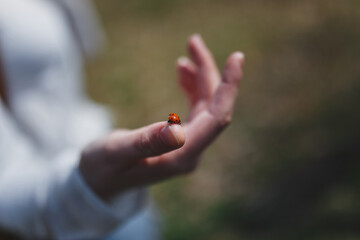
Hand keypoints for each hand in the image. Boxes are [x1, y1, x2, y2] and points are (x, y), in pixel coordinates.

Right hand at [79, 34, 243, 199]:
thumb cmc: (102, 169)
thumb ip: (144, 142)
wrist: (99, 182)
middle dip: (209, 73)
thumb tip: (174, 128)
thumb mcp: (116, 152)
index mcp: (180, 157)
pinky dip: (191, 88)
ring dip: (200, 78)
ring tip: (187, 53)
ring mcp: (187, 146)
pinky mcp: (180, 140)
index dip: (228, 88)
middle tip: (193, 42)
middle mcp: (189, 153)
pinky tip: (183, 72)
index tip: (236, 58)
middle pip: (213, 108)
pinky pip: (195, 110)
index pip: (216, 119)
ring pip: (205, 107)